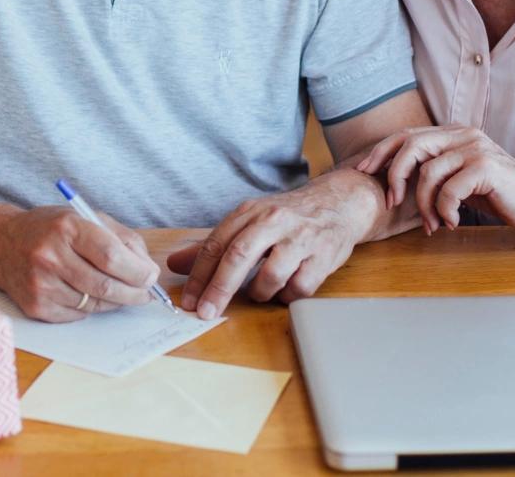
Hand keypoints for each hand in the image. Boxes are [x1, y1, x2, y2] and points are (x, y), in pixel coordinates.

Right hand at [0, 206, 159, 322]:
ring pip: (95, 304)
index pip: (112, 257)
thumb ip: (121, 239)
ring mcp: (41, 284)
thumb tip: (148, 269)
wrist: (1, 244)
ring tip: (116, 290)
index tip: (150, 277)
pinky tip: (85, 292)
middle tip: (145, 292)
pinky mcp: (35, 306)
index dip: (138, 272)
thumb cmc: (51, 230)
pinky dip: (90, 307)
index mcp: (67, 227)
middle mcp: (50, 256)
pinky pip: (78, 315)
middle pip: (106, 286)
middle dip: (134, 293)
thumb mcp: (86, 218)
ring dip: (114, 301)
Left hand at [165, 170, 381, 319]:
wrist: (340, 202)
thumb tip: (174, 264)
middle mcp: (274, 221)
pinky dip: (287, 295)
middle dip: (219, 289)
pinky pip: (300, 287)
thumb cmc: (288, 217)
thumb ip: (213, 245)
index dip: (199, 275)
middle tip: (206, 312)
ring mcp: (300, 238)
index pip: (216, 244)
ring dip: (260, 293)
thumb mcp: (249, 221)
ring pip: (271, 275)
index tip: (189, 300)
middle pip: (238, 256)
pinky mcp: (324, 255)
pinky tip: (285, 289)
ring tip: (259, 292)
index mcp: (250, 212)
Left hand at [356, 126, 514, 232]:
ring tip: (432, 223)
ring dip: (424, 204)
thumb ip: (432, 171)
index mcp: (453, 133)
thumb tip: (392, 178)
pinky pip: (449, 189)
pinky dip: (444, 209)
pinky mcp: (486, 167)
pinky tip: (452, 222)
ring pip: (428, 172)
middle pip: (410, 146)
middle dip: (394, 176)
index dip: (381, 152)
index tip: (363, 172)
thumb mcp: (458, 178)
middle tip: (392, 203)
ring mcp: (475, 148)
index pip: (406, 135)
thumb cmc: (496, 194)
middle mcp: (463, 134)